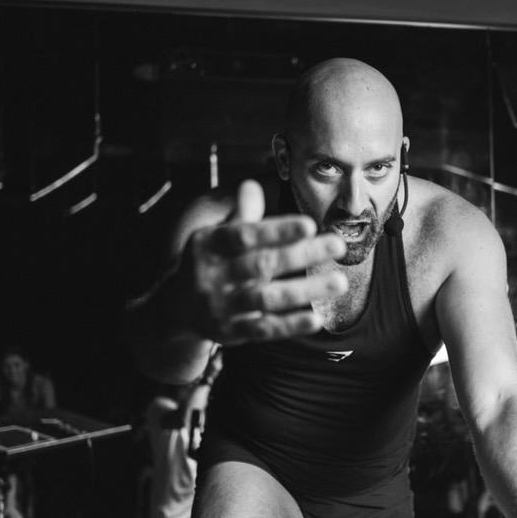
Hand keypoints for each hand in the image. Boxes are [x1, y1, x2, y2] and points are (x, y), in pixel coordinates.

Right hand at [180, 179, 347, 344]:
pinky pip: (264, 329)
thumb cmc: (210, 263)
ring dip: (305, 290)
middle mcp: (211, 275)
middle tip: (338, 245)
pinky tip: (317, 319)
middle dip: (302, 254)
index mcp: (208, 245)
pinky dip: (290, 325)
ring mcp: (220, 306)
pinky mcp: (231, 333)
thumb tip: (252, 185)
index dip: (276, 230)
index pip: (244, 235)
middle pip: (261, 264)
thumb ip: (240, 216)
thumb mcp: (216, 238)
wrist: (177, 309)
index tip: (310, 225)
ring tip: (339, 282)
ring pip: (267, 298)